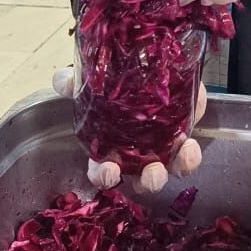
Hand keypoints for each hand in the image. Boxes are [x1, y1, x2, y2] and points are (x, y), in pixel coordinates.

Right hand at [52, 66, 205, 191]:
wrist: (155, 67)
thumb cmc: (121, 81)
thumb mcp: (96, 79)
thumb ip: (77, 81)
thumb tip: (61, 81)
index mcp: (110, 146)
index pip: (102, 171)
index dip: (104, 176)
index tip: (109, 170)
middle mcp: (136, 154)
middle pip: (137, 180)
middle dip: (143, 183)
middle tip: (149, 174)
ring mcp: (161, 149)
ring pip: (165, 174)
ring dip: (166, 174)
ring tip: (167, 164)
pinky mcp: (182, 139)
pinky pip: (187, 159)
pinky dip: (189, 158)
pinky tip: (189, 146)